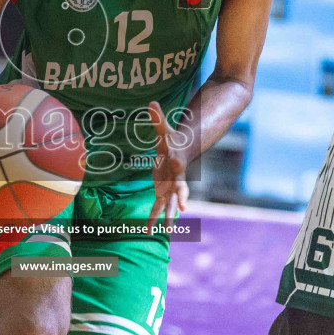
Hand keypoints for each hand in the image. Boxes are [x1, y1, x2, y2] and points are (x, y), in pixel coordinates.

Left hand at [146, 100, 190, 229]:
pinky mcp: (162, 191)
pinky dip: (153, 217)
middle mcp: (176, 180)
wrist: (178, 150)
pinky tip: (148, 230)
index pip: (181, 180)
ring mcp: (170, 187)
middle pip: (178, 195)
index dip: (182, 190)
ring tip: (165, 232)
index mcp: (177, 168)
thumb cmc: (171, 139)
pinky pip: (158, 206)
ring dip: (166, 217)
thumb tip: (151, 102)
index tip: (185, 202)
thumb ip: (157, 118)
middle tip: (180, 215)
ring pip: (168, 205)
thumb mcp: (164, 130)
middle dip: (179, 204)